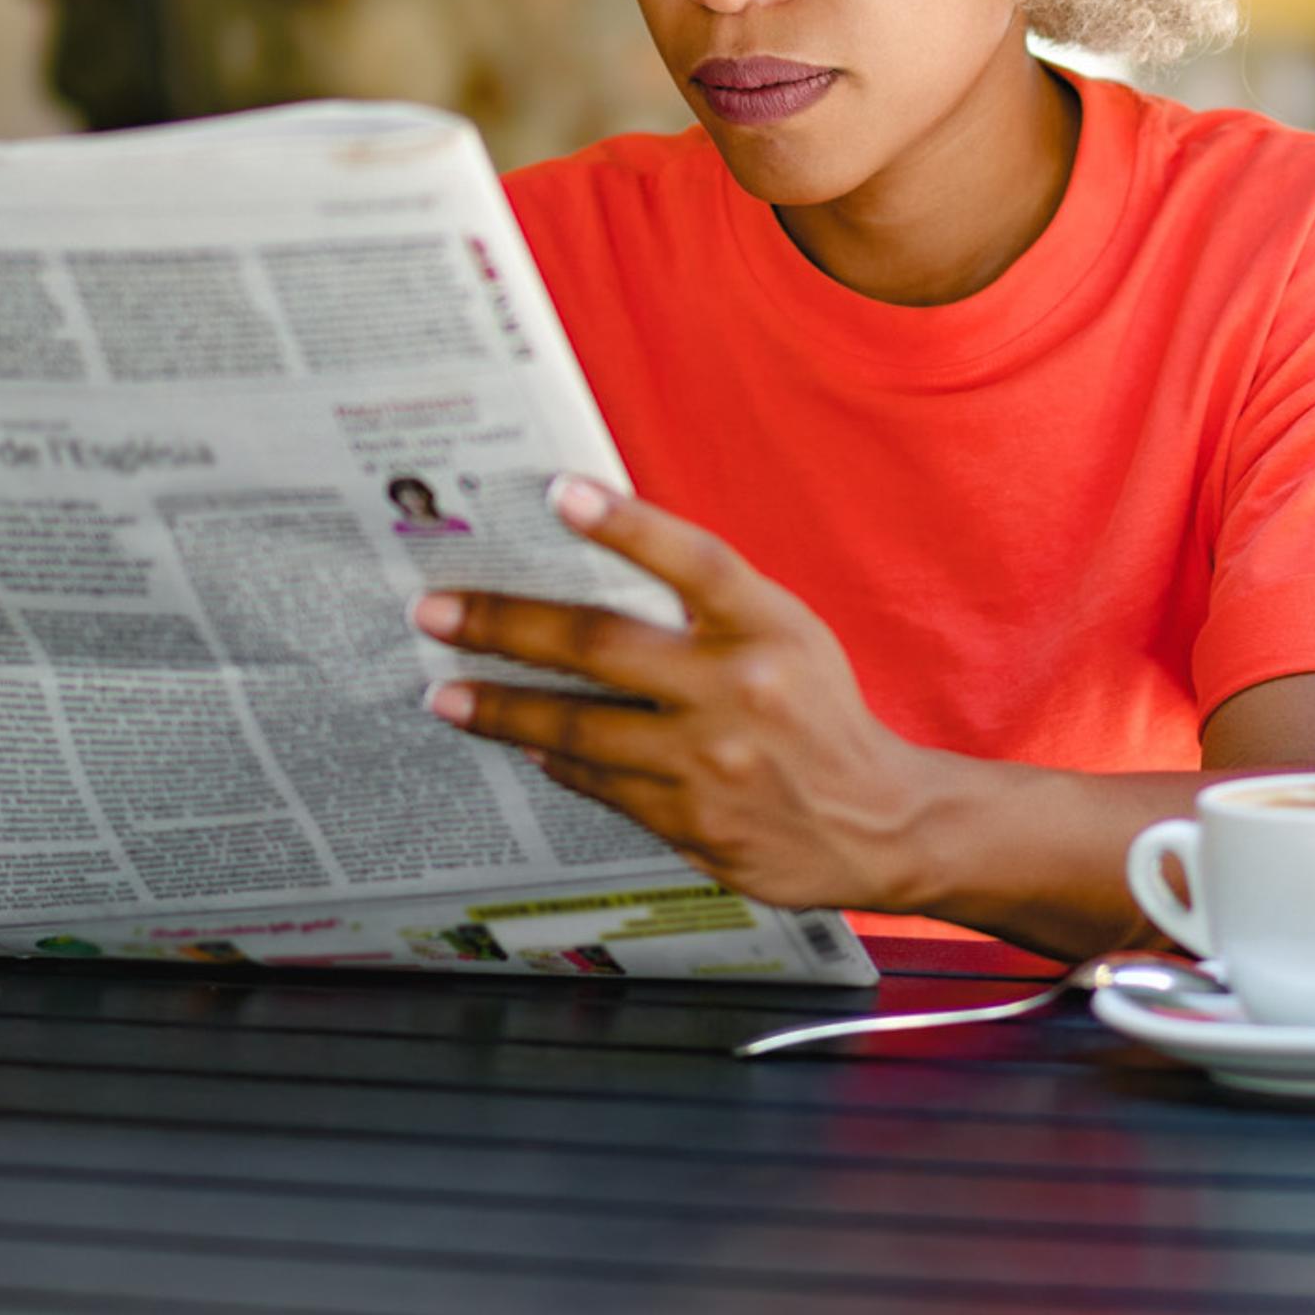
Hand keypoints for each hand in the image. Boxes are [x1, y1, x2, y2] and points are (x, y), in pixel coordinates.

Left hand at [415, 481, 942, 913]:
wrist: (879, 823)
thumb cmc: (819, 711)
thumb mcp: (788, 633)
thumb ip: (710, 605)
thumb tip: (596, 576)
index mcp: (770, 629)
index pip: (695, 561)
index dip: (628, 525)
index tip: (562, 491)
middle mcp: (740, 690)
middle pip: (600, 647)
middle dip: (503, 626)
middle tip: (435, 613)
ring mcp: (711, 764)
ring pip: (578, 730)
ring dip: (502, 710)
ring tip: (446, 695)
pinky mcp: (692, 823)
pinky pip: (601, 785)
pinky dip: (558, 761)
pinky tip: (524, 745)